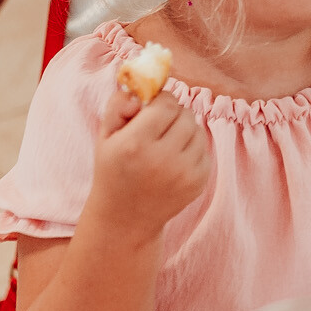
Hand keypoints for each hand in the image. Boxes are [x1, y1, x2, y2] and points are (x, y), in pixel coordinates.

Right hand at [90, 82, 213, 232]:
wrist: (126, 218)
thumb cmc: (114, 170)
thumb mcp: (105, 136)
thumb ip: (118, 105)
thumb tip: (139, 91)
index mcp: (135, 144)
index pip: (167, 103)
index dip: (160, 102)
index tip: (151, 110)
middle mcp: (162, 159)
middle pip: (185, 114)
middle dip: (173, 115)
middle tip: (158, 127)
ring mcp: (184, 173)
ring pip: (198, 130)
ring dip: (184, 130)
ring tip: (166, 143)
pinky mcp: (199, 183)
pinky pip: (204, 150)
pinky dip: (192, 149)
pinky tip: (174, 160)